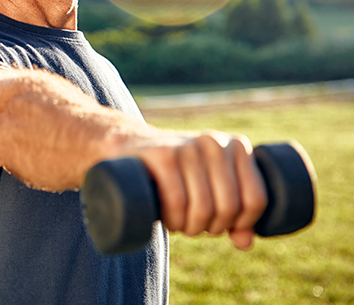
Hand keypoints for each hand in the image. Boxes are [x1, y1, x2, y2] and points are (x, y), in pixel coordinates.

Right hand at [133, 131, 268, 249]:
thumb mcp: (210, 186)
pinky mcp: (162, 155)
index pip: (255, 199)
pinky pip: (178, 201)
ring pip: (203, 207)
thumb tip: (245, 243)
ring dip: (190, 228)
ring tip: (180, 225)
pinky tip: (167, 221)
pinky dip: (174, 220)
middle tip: (195, 227)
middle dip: (212, 228)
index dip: (242, 223)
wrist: (131, 147)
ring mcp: (187, 147)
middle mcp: (214, 142)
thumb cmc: (178, 173)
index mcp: (236, 146)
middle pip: (228, 206)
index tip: (223, 226)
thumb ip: (234, 212)